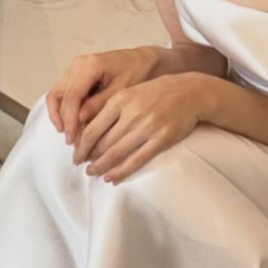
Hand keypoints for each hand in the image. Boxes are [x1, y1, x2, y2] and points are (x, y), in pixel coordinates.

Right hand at [46, 47, 159, 144]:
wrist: (143, 59)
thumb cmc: (137, 72)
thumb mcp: (123, 89)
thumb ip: (101, 103)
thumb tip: (80, 119)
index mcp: (90, 66)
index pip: (72, 96)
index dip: (70, 119)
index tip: (72, 138)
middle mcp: (78, 65)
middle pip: (61, 95)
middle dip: (64, 120)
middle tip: (70, 141)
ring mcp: (75, 68)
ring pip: (57, 94)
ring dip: (60, 115)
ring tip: (68, 135)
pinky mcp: (75, 74)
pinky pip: (63, 93)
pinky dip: (63, 109)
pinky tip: (70, 125)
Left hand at [72, 73, 210, 183]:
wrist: (191, 92)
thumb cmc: (159, 91)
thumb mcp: (132, 91)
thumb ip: (111, 107)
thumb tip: (88, 130)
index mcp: (121, 99)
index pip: (92, 128)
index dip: (81, 145)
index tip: (76, 154)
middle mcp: (132, 113)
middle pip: (102, 143)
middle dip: (89, 158)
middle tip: (82, 166)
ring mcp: (147, 127)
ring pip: (116, 153)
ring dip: (101, 166)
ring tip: (94, 173)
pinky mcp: (161, 138)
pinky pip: (137, 159)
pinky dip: (122, 171)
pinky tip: (112, 177)